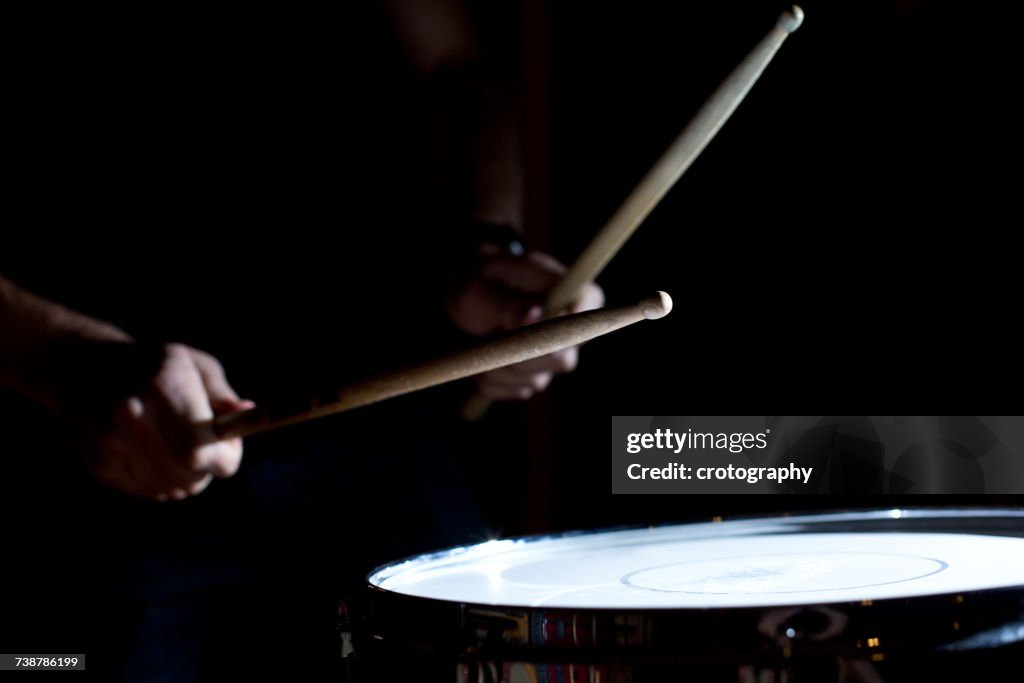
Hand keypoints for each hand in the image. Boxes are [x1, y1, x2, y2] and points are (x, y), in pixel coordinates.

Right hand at [77, 343, 252, 501]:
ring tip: (179, 446)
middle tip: (206, 445)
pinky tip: (155, 452)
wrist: (82, 367)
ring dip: (186, 476)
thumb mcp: (194, 365)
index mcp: (164, 385)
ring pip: (172, 489)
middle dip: (208, 467)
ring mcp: (110, 442)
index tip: (230, 445)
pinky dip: (162, 480)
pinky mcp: (98, 463)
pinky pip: (148, 491)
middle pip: (190, 476)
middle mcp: (132, 415)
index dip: (226, 456)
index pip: (200, 450)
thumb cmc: (154, 366)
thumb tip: (246, 413)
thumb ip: (221, 394)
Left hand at [447, 251, 603, 399]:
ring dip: (498, 367)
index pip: (588, 301)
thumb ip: (506, 303)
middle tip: (487, 336)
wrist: (459, 309)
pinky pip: (517, 390)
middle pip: (562, 356)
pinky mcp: (536, 377)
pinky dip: (492, 380)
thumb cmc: (472, 286)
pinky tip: (483, 358)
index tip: (535, 325)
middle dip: (519, 354)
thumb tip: (535, 315)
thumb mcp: (478, 288)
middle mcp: (567, 325)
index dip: (572, 319)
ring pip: (536, 379)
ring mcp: (555, 355)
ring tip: (477, 342)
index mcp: (562, 287)